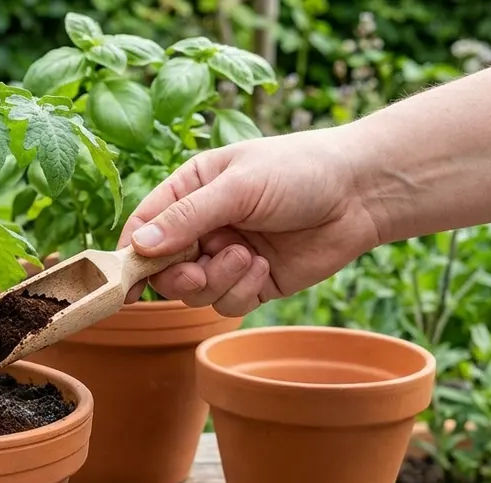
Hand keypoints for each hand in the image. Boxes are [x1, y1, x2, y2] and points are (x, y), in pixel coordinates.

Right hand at [119, 127, 382, 315]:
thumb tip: (137, 246)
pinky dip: (240, 290)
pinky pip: (225, 303)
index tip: (127, 277)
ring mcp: (225, 256)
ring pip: (193, 292)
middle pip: (162, 269)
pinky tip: (265, 267)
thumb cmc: (300, 171)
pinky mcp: (252, 283)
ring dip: (216, 280)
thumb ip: (188, 217)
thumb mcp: (238, 186)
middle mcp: (202, 226)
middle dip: (177, 275)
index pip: (143, 227)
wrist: (363, 193)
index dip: (130, 254)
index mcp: (189, 192)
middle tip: (196, 270)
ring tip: (248, 257)